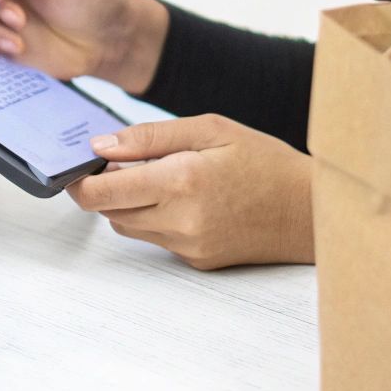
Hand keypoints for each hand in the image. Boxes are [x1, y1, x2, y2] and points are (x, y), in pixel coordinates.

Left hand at [66, 115, 312, 270]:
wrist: (310, 211)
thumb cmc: (264, 162)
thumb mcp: (210, 129)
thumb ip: (149, 138)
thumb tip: (101, 146)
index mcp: (180, 181)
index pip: (101, 194)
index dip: (80, 181)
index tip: (79, 166)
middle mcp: (179, 221)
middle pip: (108, 213)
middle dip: (105, 188)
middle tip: (124, 163)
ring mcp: (188, 246)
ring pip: (129, 227)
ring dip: (129, 203)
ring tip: (162, 177)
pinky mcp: (197, 261)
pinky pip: (157, 239)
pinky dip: (157, 218)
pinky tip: (186, 198)